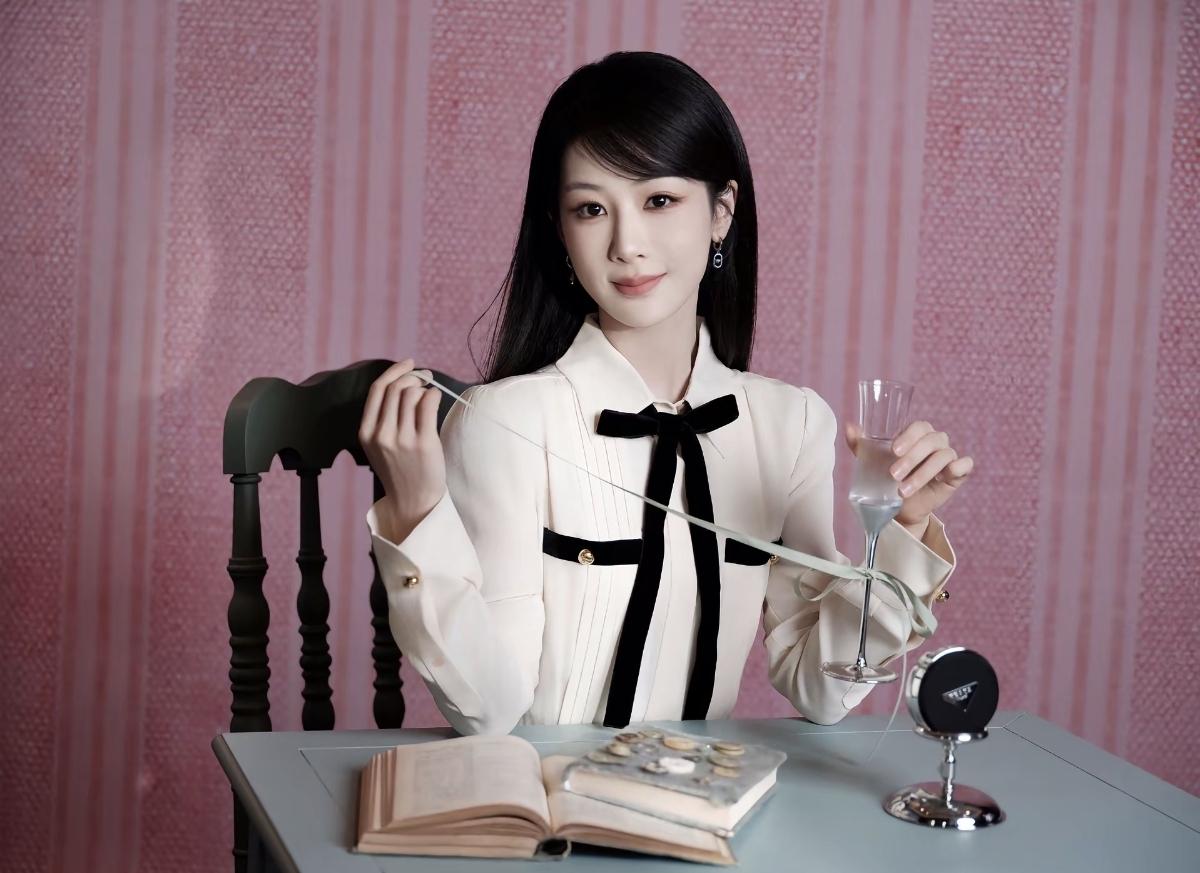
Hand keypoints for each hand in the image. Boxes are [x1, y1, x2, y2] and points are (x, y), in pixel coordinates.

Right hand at [358, 358, 445, 542]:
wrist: (413, 502)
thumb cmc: (401, 470)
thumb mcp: (380, 445)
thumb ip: (384, 418)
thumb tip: (405, 382)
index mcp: (366, 432)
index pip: (377, 390)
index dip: (394, 371)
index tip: (408, 363)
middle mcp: (381, 434)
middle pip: (396, 388)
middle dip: (413, 376)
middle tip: (425, 377)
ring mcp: (401, 439)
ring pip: (412, 393)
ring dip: (424, 386)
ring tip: (430, 393)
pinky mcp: (423, 442)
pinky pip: (428, 403)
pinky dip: (434, 394)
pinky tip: (436, 398)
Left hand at [844, 420, 973, 529]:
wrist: (898, 508)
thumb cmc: (886, 478)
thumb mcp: (871, 462)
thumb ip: (860, 444)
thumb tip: (849, 426)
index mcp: (918, 434)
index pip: (919, 426)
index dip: (909, 436)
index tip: (893, 451)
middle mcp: (936, 442)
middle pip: (931, 441)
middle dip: (912, 458)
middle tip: (893, 474)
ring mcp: (949, 457)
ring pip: (944, 456)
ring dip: (923, 473)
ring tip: (904, 489)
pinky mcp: (957, 474)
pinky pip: (965, 465)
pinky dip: (958, 467)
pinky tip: (945, 476)